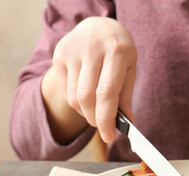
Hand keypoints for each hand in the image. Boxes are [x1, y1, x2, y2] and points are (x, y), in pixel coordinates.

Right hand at [50, 17, 136, 142]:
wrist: (99, 26)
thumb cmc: (119, 52)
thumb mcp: (129, 69)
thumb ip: (125, 96)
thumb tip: (125, 123)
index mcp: (116, 52)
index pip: (106, 92)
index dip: (106, 118)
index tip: (110, 136)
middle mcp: (92, 50)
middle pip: (87, 97)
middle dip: (95, 119)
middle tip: (104, 128)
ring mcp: (72, 52)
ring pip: (74, 98)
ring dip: (86, 113)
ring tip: (96, 110)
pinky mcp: (59, 56)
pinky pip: (65, 91)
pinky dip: (76, 103)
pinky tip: (86, 97)